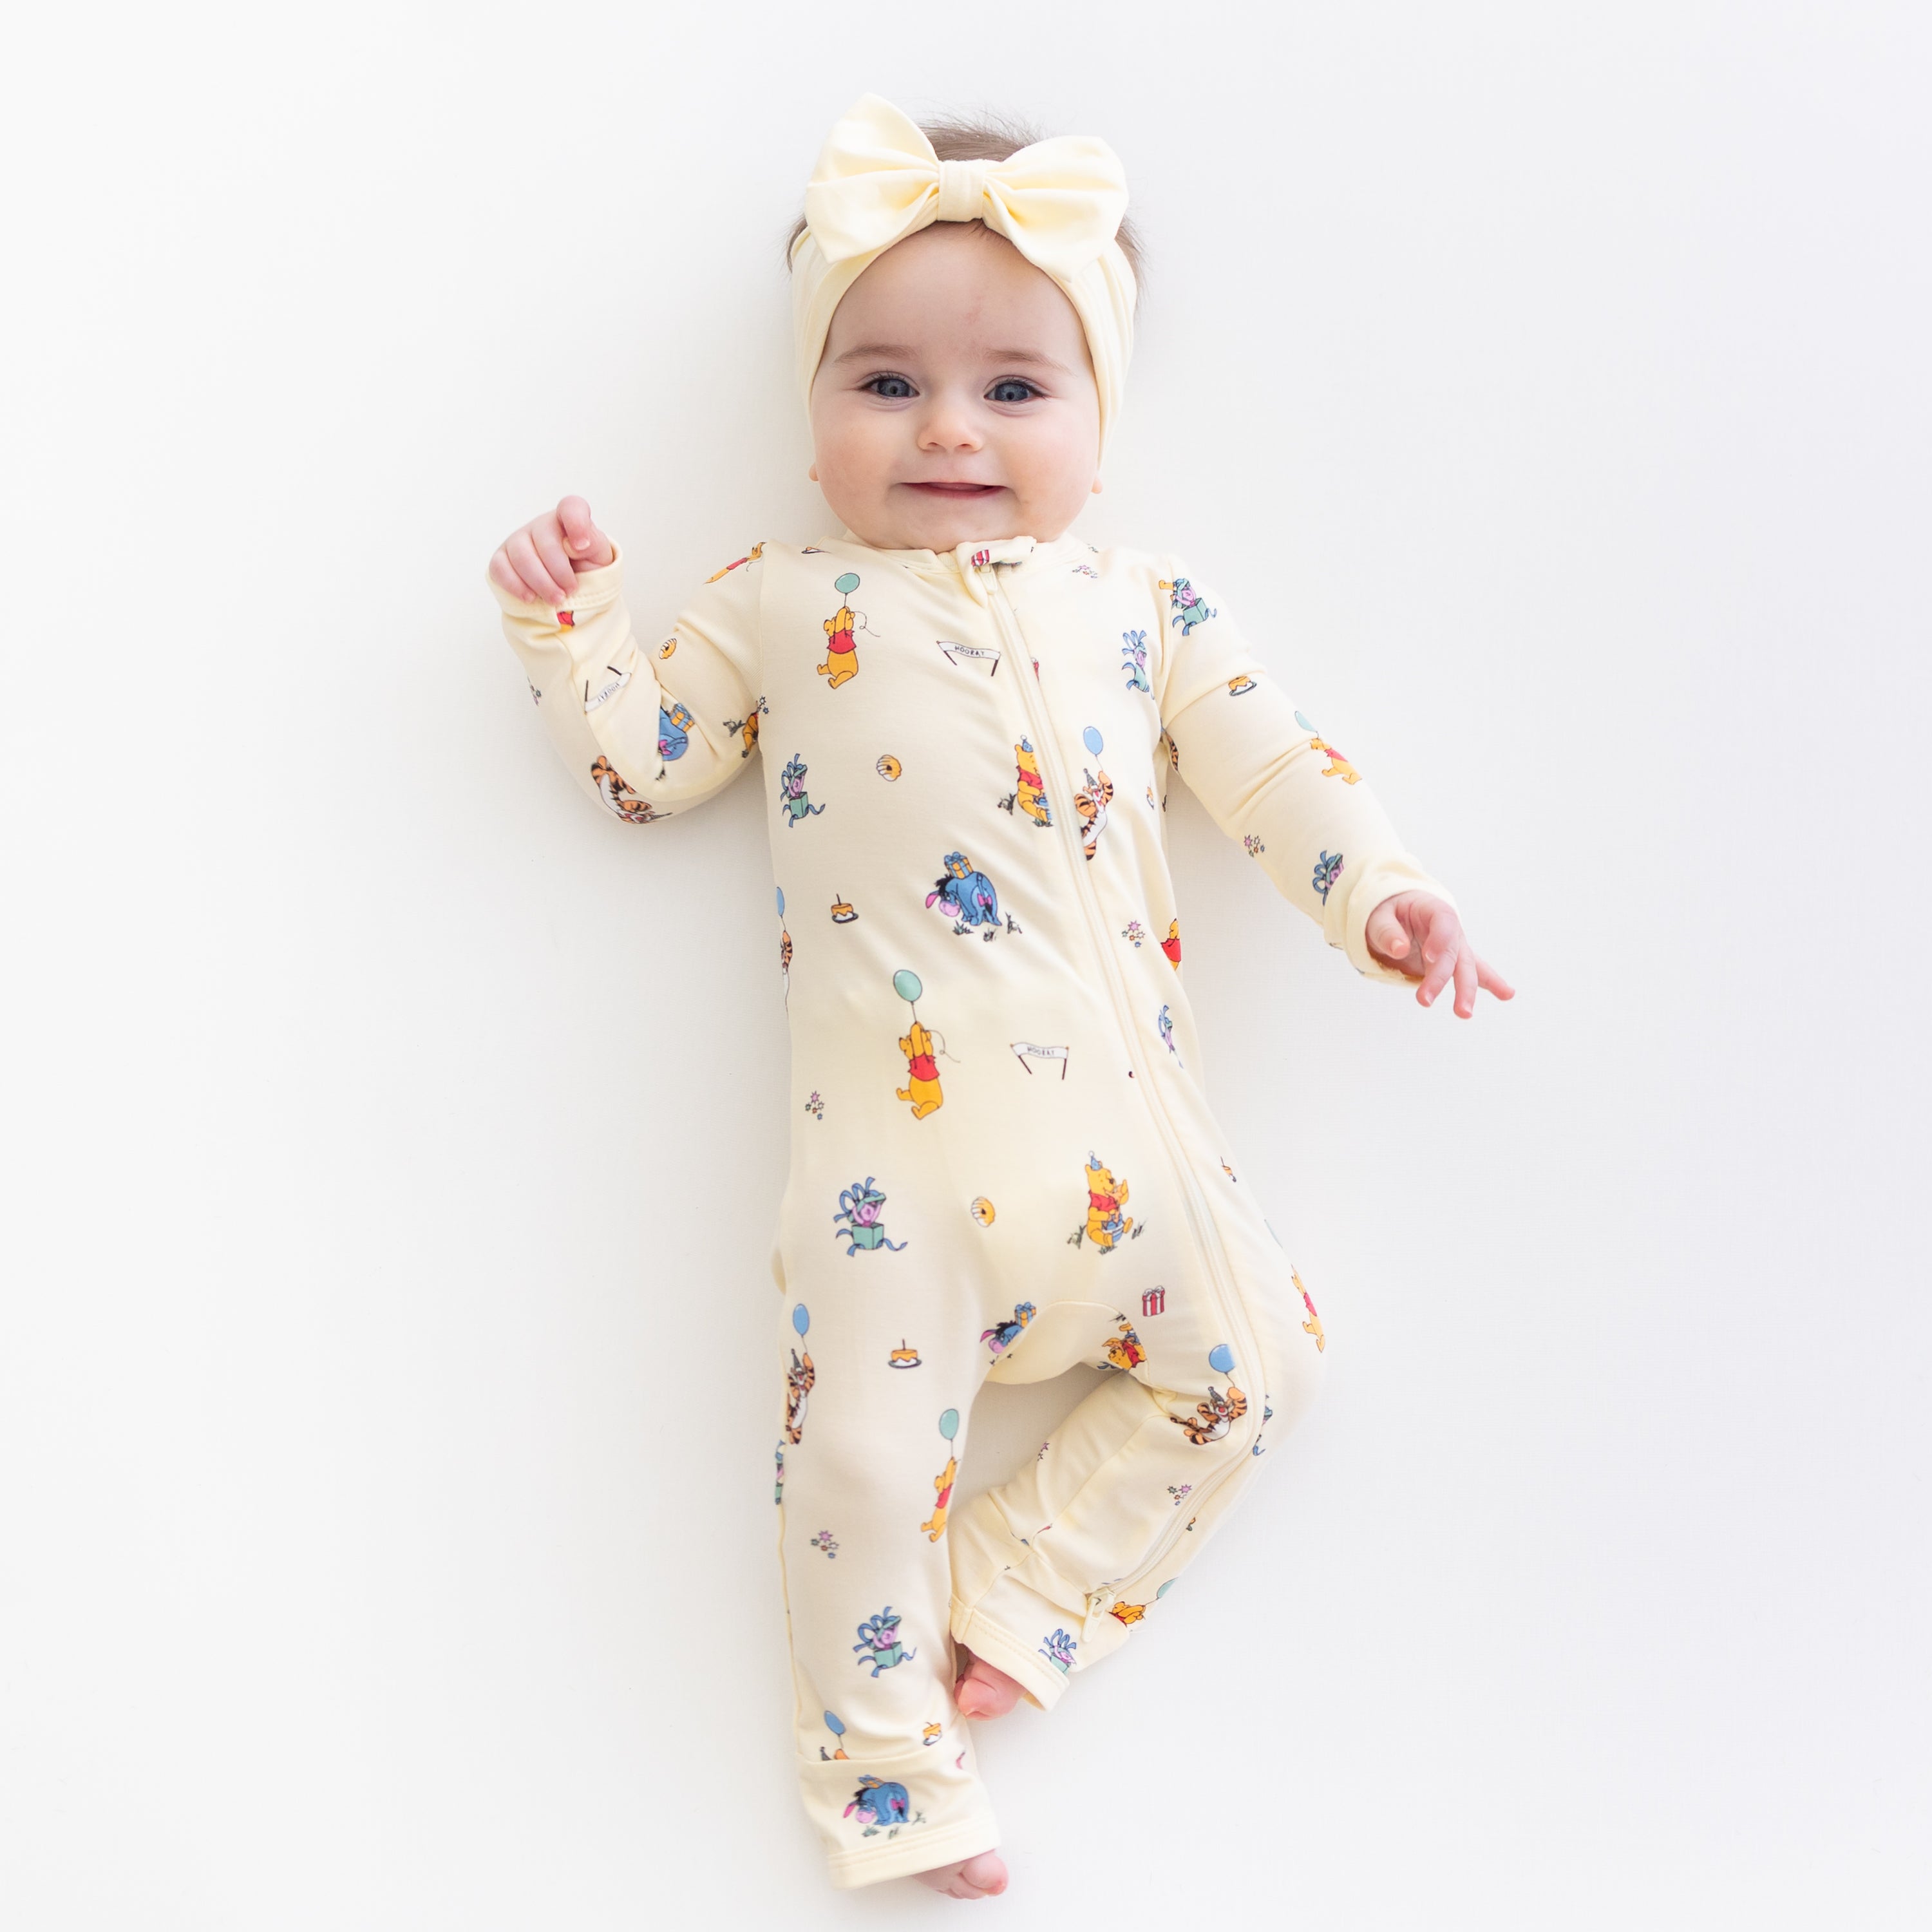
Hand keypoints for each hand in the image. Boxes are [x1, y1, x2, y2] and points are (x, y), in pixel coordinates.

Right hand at [488, 496, 615, 605]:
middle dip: (559, 572)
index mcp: (568, 519)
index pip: (571, 507)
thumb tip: (572, 545)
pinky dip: (516, 586)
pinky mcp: (501, 558)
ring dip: (540, 582)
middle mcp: (541, 525)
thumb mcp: (599, 557)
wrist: (566, 589)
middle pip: (544, 542)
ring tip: (555, 599)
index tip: (582, 547)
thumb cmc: (585, 568)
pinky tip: (530, 597)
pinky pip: (500, 568)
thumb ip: (594, 545)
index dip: (577, 524)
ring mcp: (518, 539)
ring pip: (522, 557)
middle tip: (569, 592)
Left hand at [1364, 892, 1514, 1017]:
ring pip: (1465, 969)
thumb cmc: (1388, 912)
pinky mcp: (1454, 962)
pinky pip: (1474, 973)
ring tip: (1464, 1013)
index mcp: (1434, 910)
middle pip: (1453, 954)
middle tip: (1424, 1000)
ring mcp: (1456, 947)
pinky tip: (1507, 994)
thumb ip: (1387, 931)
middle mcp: (1451, 930)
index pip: (1444, 922)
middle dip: (1442, 978)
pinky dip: (1490, 983)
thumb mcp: (1378, 916)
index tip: (1429, 957)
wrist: (1399, 913)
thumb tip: (1398, 948)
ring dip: (1465, 991)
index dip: (1440, 939)